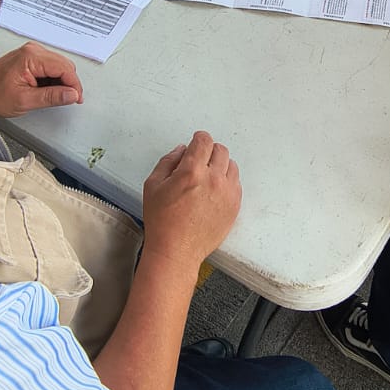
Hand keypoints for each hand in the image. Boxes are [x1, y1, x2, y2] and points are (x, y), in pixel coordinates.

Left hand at [0, 42, 83, 116]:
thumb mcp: (25, 100)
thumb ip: (51, 97)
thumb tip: (72, 94)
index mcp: (31, 57)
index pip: (64, 68)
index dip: (74, 84)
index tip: (77, 98)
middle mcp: (33, 50)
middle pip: (64, 65)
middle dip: (69, 83)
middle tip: (69, 100)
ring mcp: (32, 52)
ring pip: (60, 66)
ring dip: (62, 82)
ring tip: (52, 96)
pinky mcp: (32, 57)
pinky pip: (51, 66)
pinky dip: (54, 79)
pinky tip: (46, 89)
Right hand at [142, 130, 240, 272]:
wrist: (176, 251)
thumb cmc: (162, 221)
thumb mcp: (153, 185)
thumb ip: (168, 161)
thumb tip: (182, 150)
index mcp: (192, 171)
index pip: (204, 141)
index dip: (198, 139)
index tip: (196, 142)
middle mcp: (214, 180)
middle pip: (220, 150)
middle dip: (209, 151)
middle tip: (199, 161)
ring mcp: (227, 193)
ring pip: (231, 165)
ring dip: (220, 166)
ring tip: (207, 178)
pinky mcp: (235, 206)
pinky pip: (236, 183)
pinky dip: (227, 182)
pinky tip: (214, 191)